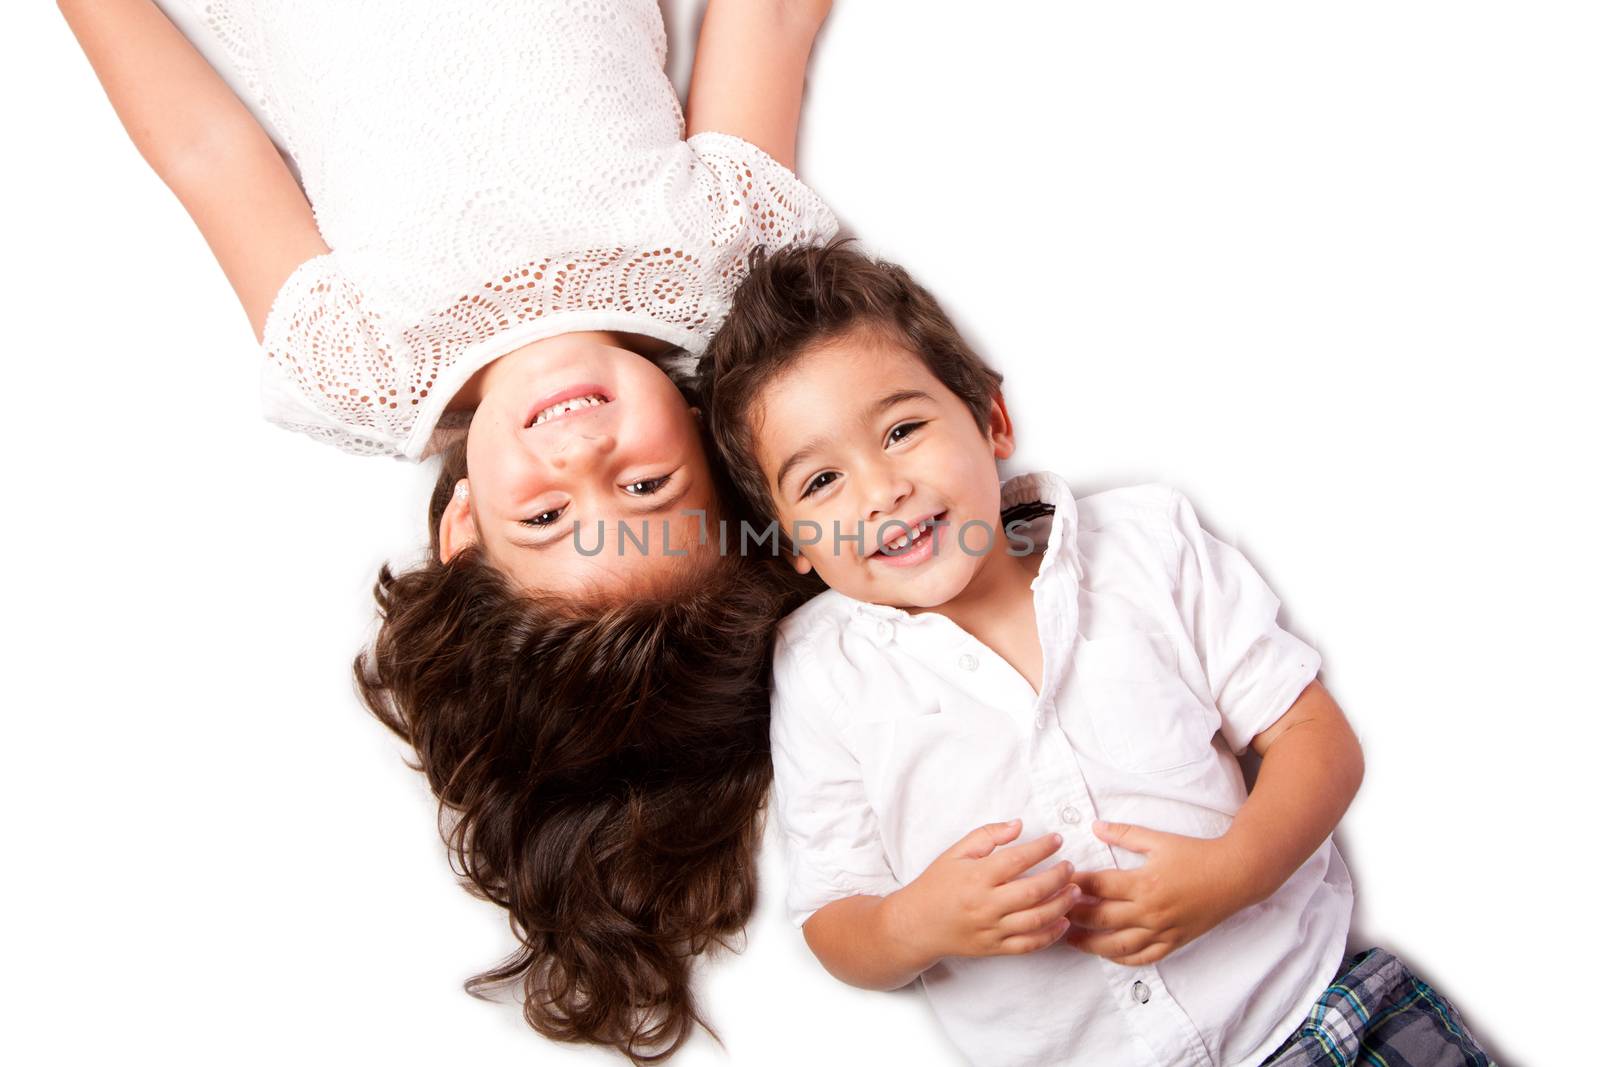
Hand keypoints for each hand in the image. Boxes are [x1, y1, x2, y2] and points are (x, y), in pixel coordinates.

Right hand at [886, 819, 1079, 964]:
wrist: (916, 924)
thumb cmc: (936, 885)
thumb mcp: (955, 852)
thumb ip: (987, 836)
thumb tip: (1018, 825)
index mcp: (976, 876)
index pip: (1018, 859)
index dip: (1043, 847)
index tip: (1058, 839)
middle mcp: (986, 904)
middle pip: (1033, 891)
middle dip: (1059, 877)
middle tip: (1071, 867)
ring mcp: (991, 929)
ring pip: (1036, 919)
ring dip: (1061, 905)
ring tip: (1074, 891)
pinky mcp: (995, 948)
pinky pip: (1029, 944)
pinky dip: (1050, 935)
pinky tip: (1062, 921)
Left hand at [1064, 820, 1254, 966]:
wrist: (1235, 875)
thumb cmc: (1196, 854)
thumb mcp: (1158, 839)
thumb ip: (1124, 833)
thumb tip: (1093, 826)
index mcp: (1144, 882)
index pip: (1098, 886)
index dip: (1074, 884)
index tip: (1057, 881)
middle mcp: (1150, 910)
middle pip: (1100, 917)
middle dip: (1072, 915)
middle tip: (1052, 911)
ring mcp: (1162, 930)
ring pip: (1117, 945)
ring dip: (1089, 943)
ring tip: (1067, 938)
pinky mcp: (1174, 942)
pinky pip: (1142, 957)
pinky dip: (1121, 959)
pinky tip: (1105, 953)